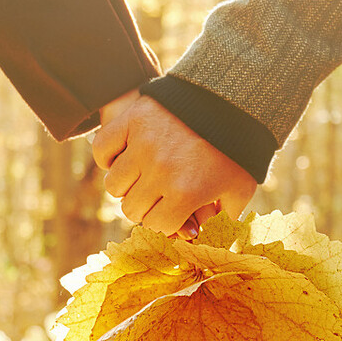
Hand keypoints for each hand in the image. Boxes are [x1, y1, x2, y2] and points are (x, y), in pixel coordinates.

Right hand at [92, 95, 256, 237]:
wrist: (231, 97)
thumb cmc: (236, 149)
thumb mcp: (239, 188)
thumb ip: (224, 221)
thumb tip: (202, 243)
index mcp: (186, 193)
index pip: (155, 225)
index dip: (164, 222)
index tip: (171, 213)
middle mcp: (160, 171)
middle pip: (131, 208)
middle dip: (145, 205)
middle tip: (157, 194)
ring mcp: (142, 144)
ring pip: (113, 184)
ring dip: (126, 183)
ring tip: (141, 175)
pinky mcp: (131, 119)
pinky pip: (102, 149)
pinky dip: (108, 156)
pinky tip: (123, 157)